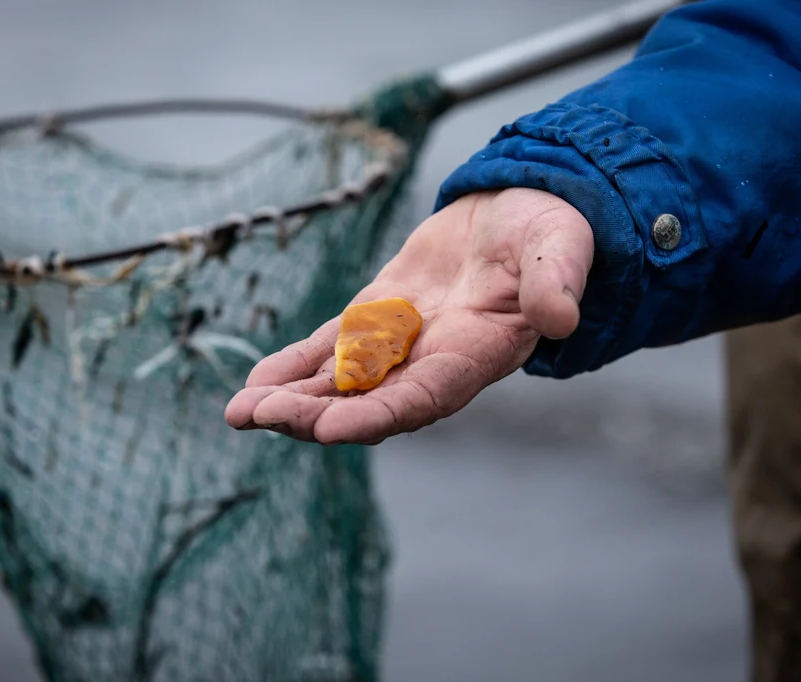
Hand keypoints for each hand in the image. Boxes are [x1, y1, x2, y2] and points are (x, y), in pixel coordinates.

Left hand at [224, 187, 594, 444]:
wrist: (519, 210)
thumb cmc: (547, 231)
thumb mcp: (559, 247)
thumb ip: (555, 282)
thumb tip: (561, 318)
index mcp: (477, 354)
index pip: (423, 396)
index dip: (378, 415)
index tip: (330, 429)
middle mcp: (433, 361)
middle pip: (369, 401)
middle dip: (315, 413)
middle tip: (262, 417)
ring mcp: (399, 342)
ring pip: (340, 382)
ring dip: (292, 399)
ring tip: (239, 413)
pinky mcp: (376, 316)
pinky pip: (329, 349)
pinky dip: (294, 366)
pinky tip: (255, 383)